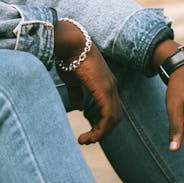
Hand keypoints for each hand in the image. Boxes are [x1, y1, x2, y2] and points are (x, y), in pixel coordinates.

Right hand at [54, 20, 120, 144]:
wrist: (70, 42)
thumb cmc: (69, 57)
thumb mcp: (72, 79)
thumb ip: (77, 94)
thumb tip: (79, 107)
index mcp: (106, 83)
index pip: (110, 109)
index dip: (101, 124)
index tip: (88, 134)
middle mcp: (112, 87)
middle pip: (114, 117)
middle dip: (101, 131)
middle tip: (87, 140)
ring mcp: (110, 88)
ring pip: (113, 119)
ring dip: (100, 133)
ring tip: (86, 140)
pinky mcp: (105, 90)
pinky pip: (108, 116)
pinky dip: (101, 129)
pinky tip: (90, 135)